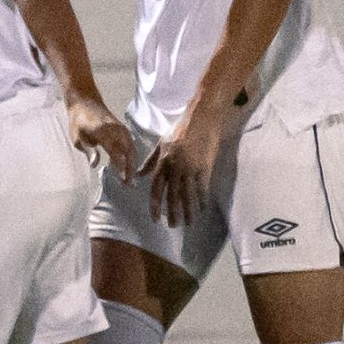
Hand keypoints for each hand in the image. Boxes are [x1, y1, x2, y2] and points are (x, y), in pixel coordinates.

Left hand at [67, 97, 134, 182]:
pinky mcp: (123, 129)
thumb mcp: (77, 137)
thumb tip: (95, 165)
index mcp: (104, 132)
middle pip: (128, 151)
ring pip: (131, 148)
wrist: (85, 102)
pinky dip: (131, 156)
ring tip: (129, 178)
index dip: (120, 166)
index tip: (123, 179)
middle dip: (130, 168)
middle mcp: (116, 130)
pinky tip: (127, 166)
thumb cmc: (78, 122)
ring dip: (132, 163)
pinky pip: (130, 145)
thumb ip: (88, 151)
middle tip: (128, 184)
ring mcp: (121, 129)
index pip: (115, 151)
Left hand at [142, 104, 225, 226]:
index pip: (157, 188)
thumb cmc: (181, 128)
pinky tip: (202, 209)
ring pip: (188, 195)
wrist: (202, 118)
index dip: (156, 205)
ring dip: (188, 211)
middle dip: (173, 213)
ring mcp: (191, 168)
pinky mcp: (205, 167)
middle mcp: (176, 167)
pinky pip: (202, 188)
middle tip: (173, 226)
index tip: (155, 218)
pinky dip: (202, 200)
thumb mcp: (161, 143)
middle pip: (173, 195)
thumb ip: (150, 161)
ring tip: (188, 223)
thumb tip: (138, 174)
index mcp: (163, 161)